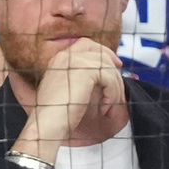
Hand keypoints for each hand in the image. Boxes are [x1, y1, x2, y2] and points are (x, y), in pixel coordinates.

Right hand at [14, 39, 124, 161]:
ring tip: (109, 107)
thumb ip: (79, 78)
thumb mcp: (66, 90)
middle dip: (113, 67)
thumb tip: (104, 74)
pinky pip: (110, 79)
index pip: (85, 44)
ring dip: (114, 89)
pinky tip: (104, 109)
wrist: (47, 124)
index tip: (115, 64)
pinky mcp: (86, 70)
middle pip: (100, 52)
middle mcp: (66, 56)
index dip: (102, 51)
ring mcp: (76, 61)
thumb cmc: (55, 115)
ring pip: (108, 68)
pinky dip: (112, 95)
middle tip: (121, 84)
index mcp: (59, 59)